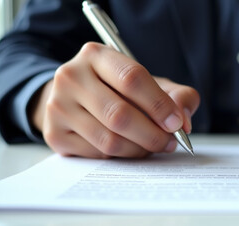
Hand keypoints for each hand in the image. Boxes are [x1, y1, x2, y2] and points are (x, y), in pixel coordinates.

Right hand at [31, 42, 199, 157]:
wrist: (73, 97)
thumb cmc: (117, 89)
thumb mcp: (148, 83)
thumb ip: (176, 95)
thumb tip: (184, 121)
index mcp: (96, 55)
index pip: (132, 78)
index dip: (159, 104)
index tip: (177, 123)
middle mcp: (71, 77)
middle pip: (119, 114)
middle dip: (153, 134)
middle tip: (170, 142)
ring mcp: (58, 106)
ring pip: (109, 140)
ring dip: (139, 149)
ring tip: (153, 146)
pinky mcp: (54, 134)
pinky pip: (98, 154)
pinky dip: (121, 156)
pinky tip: (130, 148)